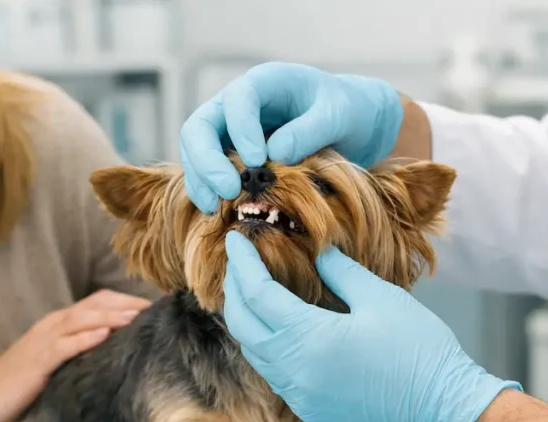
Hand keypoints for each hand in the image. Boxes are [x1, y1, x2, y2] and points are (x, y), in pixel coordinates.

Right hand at [0, 289, 150, 421]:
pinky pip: (64, 345)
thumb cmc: (17, 389)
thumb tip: (112, 356)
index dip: (125, 301)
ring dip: (112, 315)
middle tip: (156, 308)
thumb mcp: (54, 367)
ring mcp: (42, 342)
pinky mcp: (36, 362)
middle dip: (126, 303)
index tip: (153, 308)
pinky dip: (85, 337)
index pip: (97, 303)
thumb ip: (78, 356)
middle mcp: (51, 326)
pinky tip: (106, 335)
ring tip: (139, 316)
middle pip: (96, 304)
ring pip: (83, 318)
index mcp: (57, 326)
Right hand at [180, 62, 403, 212]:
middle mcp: (237, 105)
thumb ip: (310, 130)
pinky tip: (216, 211)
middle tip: (229, 191)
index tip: (257, 161)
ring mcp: (229, 131)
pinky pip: (206, 171)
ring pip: (195, 151)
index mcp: (265, 83)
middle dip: (207, 160)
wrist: (352, 125)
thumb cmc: (347, 113)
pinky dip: (206, 190)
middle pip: (201, 126)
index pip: (238, 100)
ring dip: (200, 180)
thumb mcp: (338, 116)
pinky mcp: (230, 156)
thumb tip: (275, 154)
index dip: (241, 130)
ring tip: (215, 208)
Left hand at [222, 232, 519, 421]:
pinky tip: (277, 328)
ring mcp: (301, 395)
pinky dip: (266, 346)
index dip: (242, 264)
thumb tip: (318, 251)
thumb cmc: (418, 349)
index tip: (234, 239)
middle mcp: (295, 371)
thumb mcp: (379, 297)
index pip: (257, 294)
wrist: (443, 408)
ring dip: (247, 320)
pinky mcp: (312, 408)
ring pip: (255, 352)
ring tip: (252, 290)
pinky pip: (274, 374)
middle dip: (236, 290)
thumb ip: (339, 271)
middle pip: (243, 326)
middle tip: (238, 262)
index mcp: (308, 338)